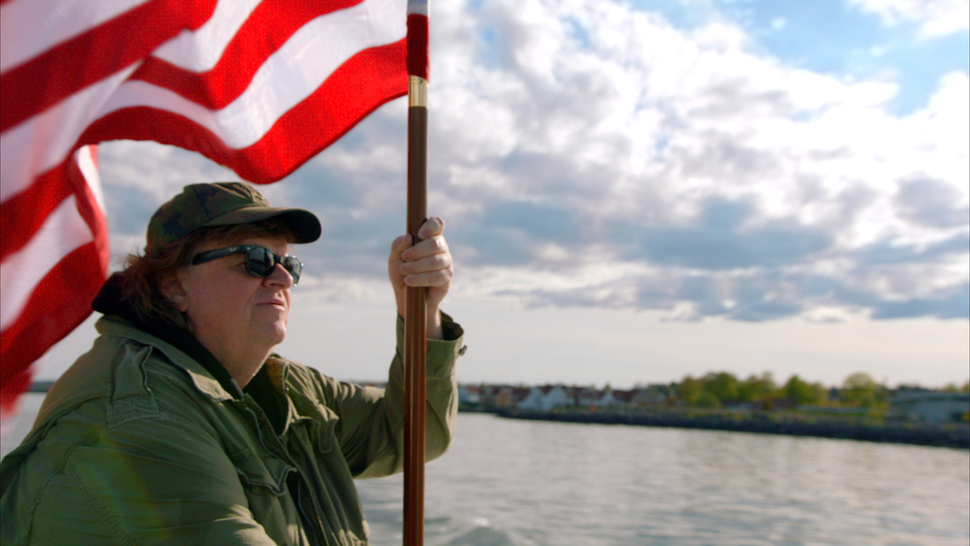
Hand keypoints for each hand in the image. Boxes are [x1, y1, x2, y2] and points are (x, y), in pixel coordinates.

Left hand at [388, 217, 452, 338]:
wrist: (406, 296)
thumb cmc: (402, 273)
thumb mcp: (394, 258)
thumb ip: (397, 245)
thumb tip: (408, 237)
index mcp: (429, 237)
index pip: (437, 224)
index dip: (430, 226)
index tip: (419, 235)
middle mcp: (441, 247)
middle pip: (435, 243)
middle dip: (417, 251)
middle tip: (404, 258)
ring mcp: (446, 262)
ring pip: (435, 261)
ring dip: (417, 266)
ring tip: (404, 271)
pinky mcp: (447, 277)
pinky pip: (436, 276)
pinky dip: (420, 278)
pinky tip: (409, 281)